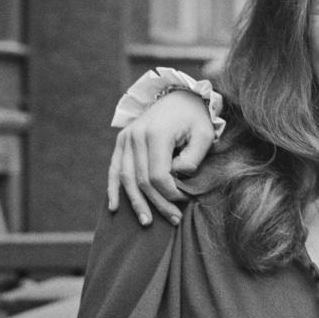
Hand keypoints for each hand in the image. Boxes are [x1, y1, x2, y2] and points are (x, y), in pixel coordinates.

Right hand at [106, 91, 215, 225]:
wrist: (179, 95)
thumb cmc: (196, 118)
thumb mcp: (205, 134)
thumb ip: (193, 157)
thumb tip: (177, 176)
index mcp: (157, 134)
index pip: (158, 175)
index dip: (170, 193)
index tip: (185, 200)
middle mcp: (136, 136)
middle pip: (142, 180)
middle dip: (158, 203)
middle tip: (174, 220)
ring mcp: (126, 138)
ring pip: (127, 179)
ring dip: (136, 203)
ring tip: (147, 222)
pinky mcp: (122, 141)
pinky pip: (114, 170)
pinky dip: (113, 190)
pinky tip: (115, 208)